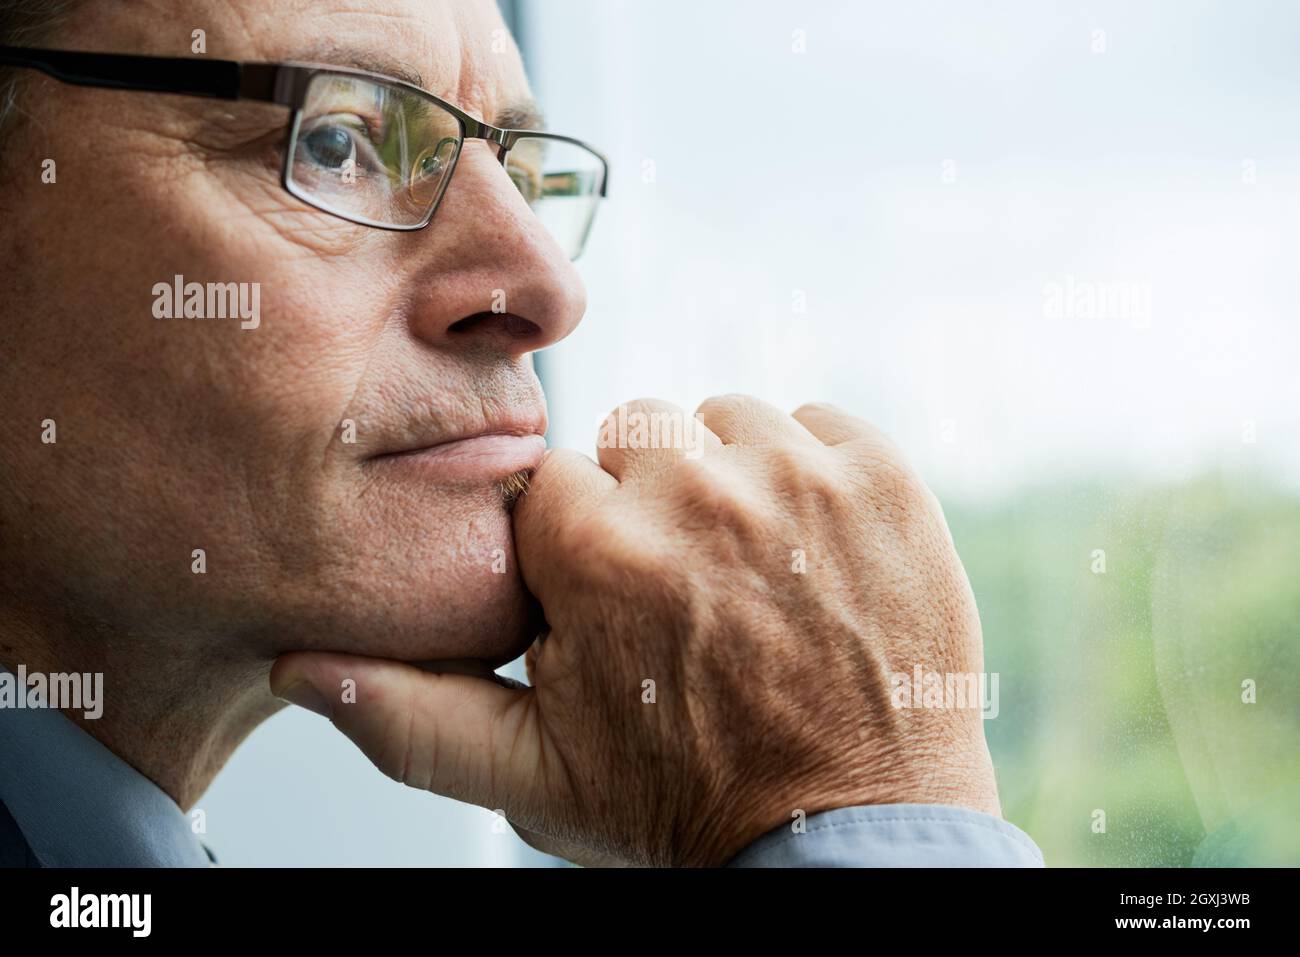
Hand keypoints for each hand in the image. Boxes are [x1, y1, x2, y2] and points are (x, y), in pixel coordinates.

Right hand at [271, 396, 999, 865]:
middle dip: (648, 502)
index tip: (615, 597)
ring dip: (728, 481)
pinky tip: (806, 550)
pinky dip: (807, 471)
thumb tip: (303, 665)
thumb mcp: (531, 775)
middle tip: (684, 590)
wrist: (848, 835)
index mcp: (595, 551)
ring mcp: (800, 478)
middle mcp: (696, 493)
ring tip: (749, 573)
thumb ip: (408, 713)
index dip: (582, 544)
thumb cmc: (687, 805)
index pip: (557, 481)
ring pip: (725, 420)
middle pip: (639, 435)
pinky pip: (815, 422)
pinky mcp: (882, 477)